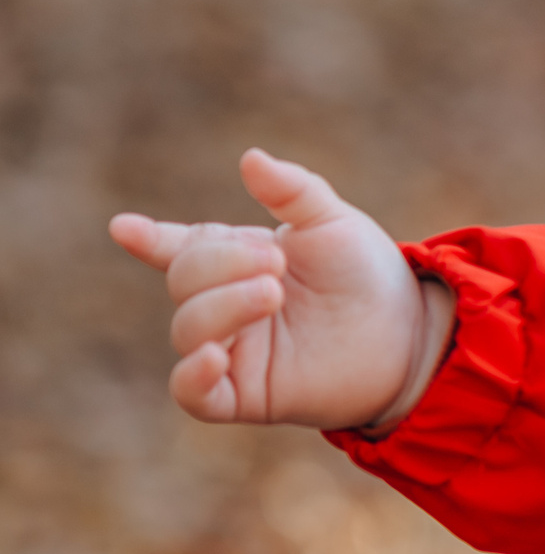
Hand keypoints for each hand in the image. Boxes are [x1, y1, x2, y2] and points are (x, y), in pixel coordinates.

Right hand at [109, 148, 423, 429]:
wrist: (411, 331)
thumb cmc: (366, 275)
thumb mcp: (333, 223)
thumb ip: (292, 191)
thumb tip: (250, 158)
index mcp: (237, 259)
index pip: (181, 247)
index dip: (150, 238)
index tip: (124, 227)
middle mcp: (225, 304)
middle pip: (184, 279)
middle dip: (222, 264)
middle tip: (277, 263)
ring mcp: (232, 350)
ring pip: (188, 330)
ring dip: (223, 306)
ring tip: (274, 293)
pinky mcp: (244, 395)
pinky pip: (193, 393)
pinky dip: (193, 375)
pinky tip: (217, 354)